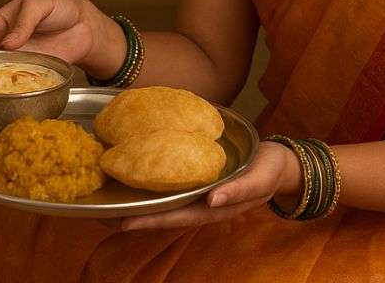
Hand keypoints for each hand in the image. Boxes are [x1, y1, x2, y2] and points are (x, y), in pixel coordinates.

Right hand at [0, 0, 112, 82]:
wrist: (87, 26)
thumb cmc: (62, 8)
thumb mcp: (42, 4)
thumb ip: (25, 21)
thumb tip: (8, 43)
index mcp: (3, 21)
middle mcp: (5, 41)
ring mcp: (16, 58)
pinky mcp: (30, 72)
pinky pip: (12, 82)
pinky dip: (0, 91)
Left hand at [106, 141, 299, 230]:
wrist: (282, 163)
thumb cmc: (270, 171)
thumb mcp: (259, 179)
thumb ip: (238, 191)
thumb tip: (212, 201)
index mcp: (214, 207)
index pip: (175, 217)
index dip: (149, 219)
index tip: (122, 221)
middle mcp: (202, 203)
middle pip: (163, 213)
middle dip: (135, 214)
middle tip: (103, 212)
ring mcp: (199, 193)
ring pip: (165, 201)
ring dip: (140, 202)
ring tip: (111, 199)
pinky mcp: (199, 179)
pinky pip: (172, 186)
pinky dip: (153, 185)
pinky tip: (136, 178)